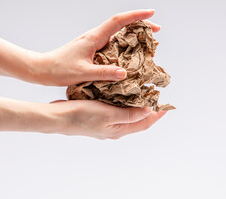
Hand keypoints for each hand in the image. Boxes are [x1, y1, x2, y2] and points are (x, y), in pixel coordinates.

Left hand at [28, 9, 160, 85]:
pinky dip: (124, 43)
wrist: (42, 69)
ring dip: (133, 33)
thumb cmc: (59, 70)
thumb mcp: (83, 73)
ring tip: (147, 40)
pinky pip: (112, 42)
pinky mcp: (91, 48)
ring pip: (117, 32)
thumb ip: (104, 73)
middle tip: (156, 30)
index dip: (136, 16)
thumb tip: (125, 73)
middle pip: (120, 24)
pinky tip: (129, 52)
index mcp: (94, 38)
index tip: (151, 14)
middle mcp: (94, 36)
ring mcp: (93, 42)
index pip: (118, 21)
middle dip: (140, 24)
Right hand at [48, 100, 166, 139]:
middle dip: (148, 111)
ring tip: (143, 95)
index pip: (143, 124)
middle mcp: (114, 129)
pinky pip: (116, 111)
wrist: (59, 117)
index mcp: (118, 130)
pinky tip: (122, 95)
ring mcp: (105, 124)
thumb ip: (129, 114)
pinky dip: (123, 103)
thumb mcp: (108, 115)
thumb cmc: (82, 116)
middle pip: (137, 121)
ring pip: (127, 115)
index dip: (156, 116)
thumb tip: (147, 111)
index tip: (166, 107)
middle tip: (156, 98)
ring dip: (136, 107)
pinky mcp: (98, 117)